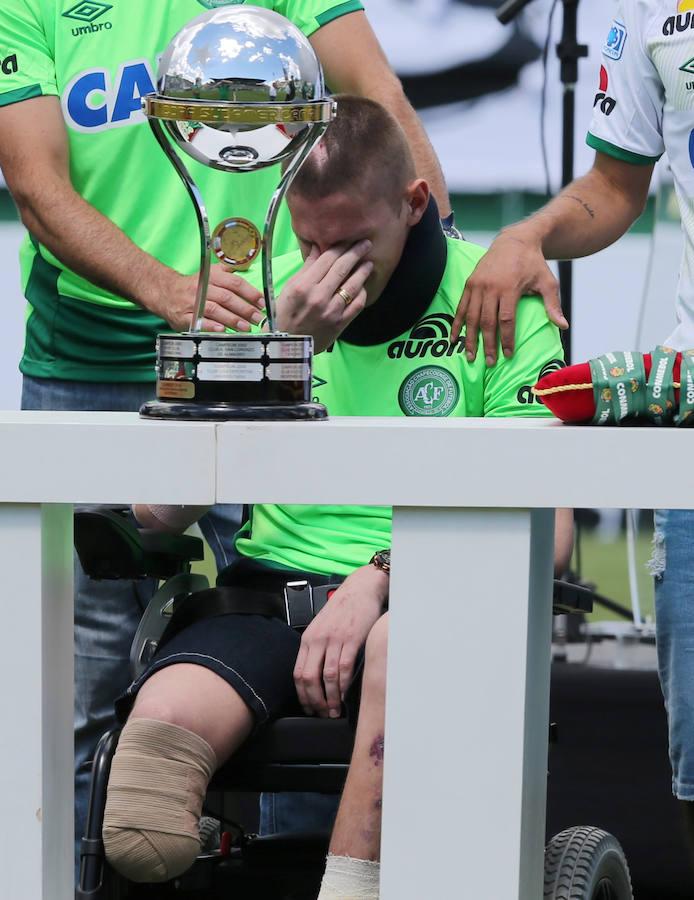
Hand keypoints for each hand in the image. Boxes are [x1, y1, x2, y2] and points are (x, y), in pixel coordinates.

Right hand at [155, 264, 264, 331]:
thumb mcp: (209, 273)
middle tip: (258, 318)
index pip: (234, 283)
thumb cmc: (194, 285)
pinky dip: (212, 326)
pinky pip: (199, 322)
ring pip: (215, 310)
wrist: (164, 292)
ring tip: (246, 327)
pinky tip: (223, 331)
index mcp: (211, 276)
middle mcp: (202, 288)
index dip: (250, 293)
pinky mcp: (184, 316)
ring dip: (232, 319)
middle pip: (227, 297)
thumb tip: (248, 267)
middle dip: (245, 309)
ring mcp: (192, 303)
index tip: (262, 302)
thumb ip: (228, 271)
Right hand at [276, 240, 372, 351]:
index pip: (326, 259)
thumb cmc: (285, 314)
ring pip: (352, 285)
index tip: (349, 240)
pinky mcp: (340, 324)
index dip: (340, 247)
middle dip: (356, 253)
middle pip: (342, 268)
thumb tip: (318, 247)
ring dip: (363, 271)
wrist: (288, 344)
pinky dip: (361, 292)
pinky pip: (357, 304)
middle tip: (366, 243)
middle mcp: (318, 297)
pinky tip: (363, 286)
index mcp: (303, 286)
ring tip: (368, 263)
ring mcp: (331, 311)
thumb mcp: (289, 288)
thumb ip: (306, 268)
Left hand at [293, 565, 387, 717]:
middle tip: (323, 714)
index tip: (310, 708)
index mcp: (308, 638)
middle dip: (315, 701)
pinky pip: (344, 668)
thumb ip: (317, 647)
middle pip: (309, 679)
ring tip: (335, 710)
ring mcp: (334, 640)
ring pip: (327, 677)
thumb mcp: (322, 626)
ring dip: (330, 698)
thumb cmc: (343, 608)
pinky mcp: (351, 639)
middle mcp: (318, 640)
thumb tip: (316, 675)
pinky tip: (346, 694)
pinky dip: (344, 685)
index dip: (302, 695)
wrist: (361, 588)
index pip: (299, 674)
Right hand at [451, 229, 568, 365]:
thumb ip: (552, 305)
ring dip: (470, 338)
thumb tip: (563, 326)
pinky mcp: (469, 283)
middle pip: (487, 322)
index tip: (508, 354)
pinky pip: (461, 307)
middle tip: (490, 362)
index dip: (506, 339)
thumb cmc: (533, 263)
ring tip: (471, 356)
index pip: (506, 320)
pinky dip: (456, 324)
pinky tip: (454, 338)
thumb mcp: (547, 281)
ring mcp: (477, 285)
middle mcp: (490, 287)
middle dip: (488, 344)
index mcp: (509, 288)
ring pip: (471, 317)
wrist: (514, 240)